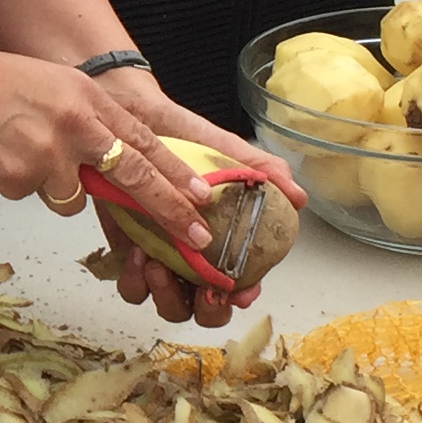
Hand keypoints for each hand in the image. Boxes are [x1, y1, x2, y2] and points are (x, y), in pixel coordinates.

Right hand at [0, 39, 218, 248]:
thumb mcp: (52, 86)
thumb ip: (87, 120)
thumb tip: (111, 163)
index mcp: (86, 98)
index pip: (144, 140)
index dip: (176, 172)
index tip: (204, 197)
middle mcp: (74, 126)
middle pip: (133, 176)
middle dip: (168, 209)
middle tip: (199, 235)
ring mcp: (46, 155)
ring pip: (71, 198)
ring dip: (53, 186)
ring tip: (20, 149)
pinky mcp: (17, 180)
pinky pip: (30, 196)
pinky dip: (16, 182)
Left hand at [84, 68, 297, 332]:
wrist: (124, 113)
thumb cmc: (176, 132)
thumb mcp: (220, 146)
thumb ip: (259, 169)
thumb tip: (297, 196)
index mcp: (223, 235)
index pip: (241, 282)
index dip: (242, 295)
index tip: (237, 291)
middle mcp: (194, 253)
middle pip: (206, 307)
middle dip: (206, 309)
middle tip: (199, 287)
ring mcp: (161, 256)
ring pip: (169, 303)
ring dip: (166, 296)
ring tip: (158, 265)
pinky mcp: (127, 252)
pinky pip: (132, 288)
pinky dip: (135, 282)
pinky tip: (137, 253)